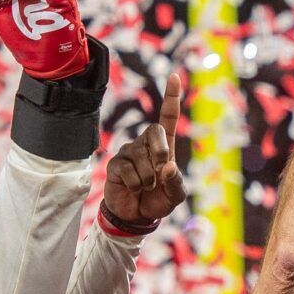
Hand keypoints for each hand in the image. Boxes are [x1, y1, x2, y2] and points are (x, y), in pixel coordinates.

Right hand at [104, 73, 185, 225]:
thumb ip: (176, 182)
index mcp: (164, 146)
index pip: (168, 118)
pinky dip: (135, 184)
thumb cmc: (157, 201)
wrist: (135, 217)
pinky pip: (128, 170)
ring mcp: (129, 152)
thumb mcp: (175, 196)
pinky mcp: (116, 164)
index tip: (175, 76)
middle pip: (155, 131)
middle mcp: (145, 144)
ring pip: (141, 157)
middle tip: (161, 172)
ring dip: (148, 178)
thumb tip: (167, 167)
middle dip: (161, 152)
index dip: (171, 97)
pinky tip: (133, 188)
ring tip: (146, 187)